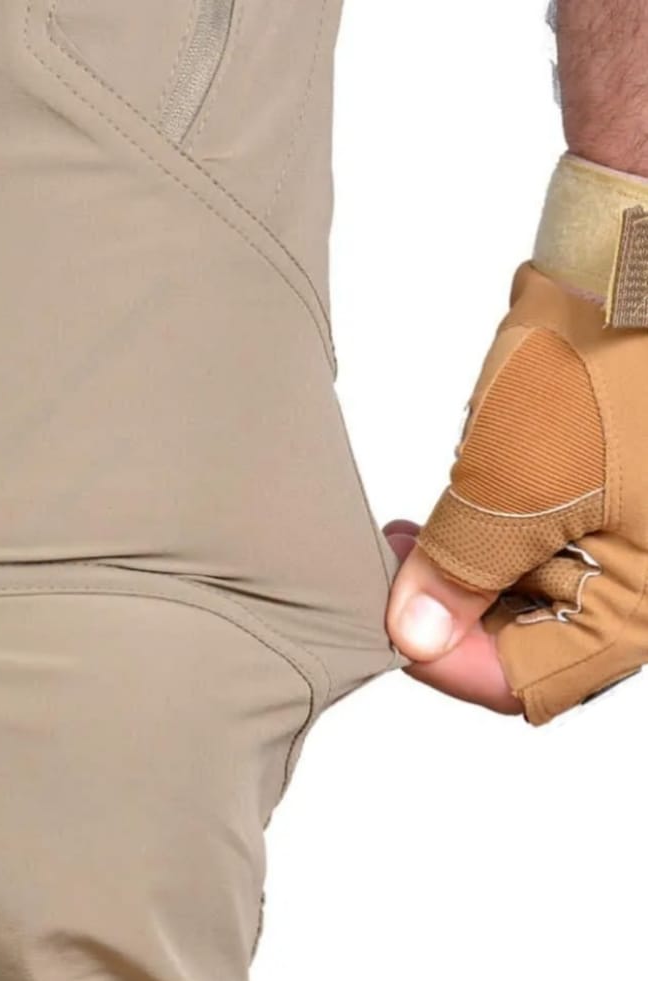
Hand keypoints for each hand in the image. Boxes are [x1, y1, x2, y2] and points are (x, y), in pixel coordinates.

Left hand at [382, 259, 647, 725]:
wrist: (635, 265)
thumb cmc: (602, 363)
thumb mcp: (513, 484)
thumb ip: (460, 573)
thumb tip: (415, 639)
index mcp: (642, 605)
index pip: (529, 681)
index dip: (448, 662)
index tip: (393, 624)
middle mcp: (645, 588)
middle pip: (528, 645)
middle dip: (450, 613)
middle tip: (392, 571)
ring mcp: (630, 544)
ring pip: (525, 599)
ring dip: (461, 574)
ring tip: (410, 536)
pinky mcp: (613, 507)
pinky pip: (540, 550)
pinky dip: (488, 539)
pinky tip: (450, 511)